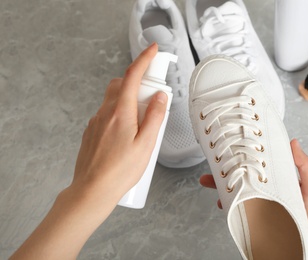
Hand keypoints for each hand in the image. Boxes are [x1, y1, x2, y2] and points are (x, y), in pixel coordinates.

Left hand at [11, 43, 167, 259]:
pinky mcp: (91, 131)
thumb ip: (155, 117)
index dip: (143, 59)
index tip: (153, 50)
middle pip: (121, 84)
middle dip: (137, 82)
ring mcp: (96, 122)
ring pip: (113, 99)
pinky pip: (107, 113)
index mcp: (121, 112)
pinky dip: (120, 113)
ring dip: (129, 99)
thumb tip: (160, 97)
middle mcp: (105, 112)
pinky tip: (127, 134)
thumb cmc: (120, 171)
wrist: (92, 190)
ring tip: (142, 122)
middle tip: (152, 98)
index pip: (132, 76)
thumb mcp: (147, 145)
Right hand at [199, 139, 307, 259]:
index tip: (229, 154)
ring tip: (212, 185)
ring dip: (224, 192)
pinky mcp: (262, 223)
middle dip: (225, 177)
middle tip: (211, 173)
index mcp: (280, 183)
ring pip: (240, 198)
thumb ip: (304, 165)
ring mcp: (264, 209)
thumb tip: (293, 143)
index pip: (257, 169)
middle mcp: (269, 195)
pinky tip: (225, 205)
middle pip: (243, 183)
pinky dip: (232, 209)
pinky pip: (243, 215)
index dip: (243, 161)